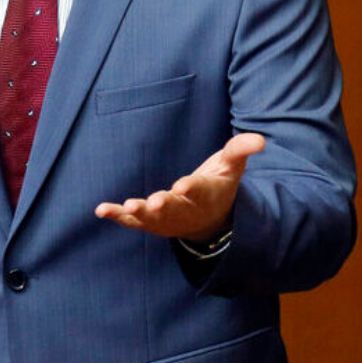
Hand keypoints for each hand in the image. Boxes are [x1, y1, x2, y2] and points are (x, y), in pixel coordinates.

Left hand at [94, 132, 264, 241]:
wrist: (209, 221)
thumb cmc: (218, 186)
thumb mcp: (231, 167)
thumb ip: (240, 151)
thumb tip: (260, 139)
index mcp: (205, 194)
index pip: (199, 191)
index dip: (191, 188)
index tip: (183, 185)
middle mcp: (185, 209)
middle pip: (174, 208)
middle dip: (164, 205)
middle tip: (155, 203)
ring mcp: (166, 219)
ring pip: (152, 219)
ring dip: (140, 213)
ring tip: (128, 208)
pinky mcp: (150, 222)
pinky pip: (132, 221)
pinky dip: (117, 216)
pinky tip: (101, 210)